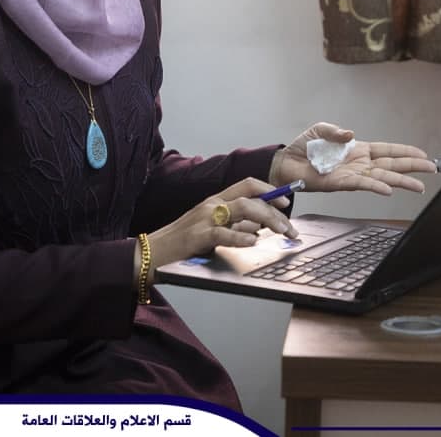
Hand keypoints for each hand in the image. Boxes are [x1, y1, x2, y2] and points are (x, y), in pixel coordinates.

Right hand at [145, 178, 297, 282]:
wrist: (151, 255)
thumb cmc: (182, 244)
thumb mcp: (213, 230)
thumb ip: (235, 226)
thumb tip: (260, 226)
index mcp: (216, 201)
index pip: (248, 185)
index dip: (270, 190)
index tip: (286, 201)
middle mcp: (211, 204)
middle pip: (250, 196)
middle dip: (275, 208)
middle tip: (289, 226)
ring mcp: (204, 218)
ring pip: (242, 208)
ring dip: (266, 218)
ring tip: (281, 231)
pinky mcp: (197, 236)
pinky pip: (222, 233)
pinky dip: (240, 236)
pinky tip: (253, 241)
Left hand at [274, 122, 435, 194]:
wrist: (287, 162)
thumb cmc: (305, 147)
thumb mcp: (321, 129)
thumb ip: (336, 131)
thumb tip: (351, 134)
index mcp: (360, 149)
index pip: (388, 151)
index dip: (406, 152)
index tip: (423, 154)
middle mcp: (360, 163)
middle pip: (392, 165)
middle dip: (413, 167)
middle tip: (433, 169)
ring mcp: (353, 174)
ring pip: (383, 178)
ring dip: (402, 182)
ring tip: (420, 187)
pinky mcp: (341, 183)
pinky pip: (363, 185)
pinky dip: (376, 186)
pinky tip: (389, 190)